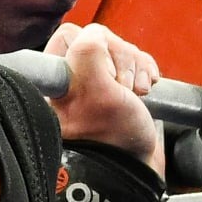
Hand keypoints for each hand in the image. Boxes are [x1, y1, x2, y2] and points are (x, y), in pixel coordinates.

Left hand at [45, 21, 162, 174]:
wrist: (135, 168)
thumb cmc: (111, 136)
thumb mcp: (93, 89)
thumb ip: (87, 51)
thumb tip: (93, 34)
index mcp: (54, 78)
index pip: (72, 35)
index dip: (94, 49)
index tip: (101, 73)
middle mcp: (72, 78)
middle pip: (101, 39)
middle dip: (120, 59)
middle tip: (122, 88)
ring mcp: (97, 83)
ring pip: (120, 49)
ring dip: (135, 68)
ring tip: (135, 95)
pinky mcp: (119, 88)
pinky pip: (135, 61)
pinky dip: (146, 71)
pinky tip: (146, 90)